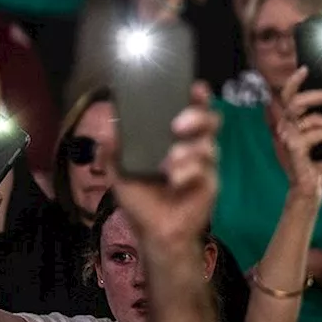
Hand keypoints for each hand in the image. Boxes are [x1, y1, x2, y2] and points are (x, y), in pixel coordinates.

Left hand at [106, 83, 221, 248]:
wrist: (156, 233)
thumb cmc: (142, 201)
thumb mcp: (121, 172)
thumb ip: (115, 149)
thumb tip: (110, 123)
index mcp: (174, 139)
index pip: (191, 111)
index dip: (197, 97)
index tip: (195, 88)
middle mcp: (193, 146)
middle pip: (210, 120)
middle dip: (197, 117)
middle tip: (177, 126)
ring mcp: (204, 165)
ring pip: (208, 144)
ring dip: (188, 151)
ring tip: (169, 164)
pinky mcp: (211, 182)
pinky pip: (206, 169)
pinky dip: (189, 171)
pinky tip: (176, 181)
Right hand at [277, 68, 321, 196]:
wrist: (311, 190)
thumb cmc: (319, 162)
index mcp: (289, 121)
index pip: (287, 95)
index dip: (294, 80)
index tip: (306, 68)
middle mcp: (283, 126)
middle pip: (296, 100)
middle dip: (321, 95)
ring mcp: (287, 137)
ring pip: (314, 118)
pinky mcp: (294, 148)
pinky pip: (318, 133)